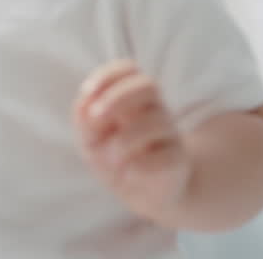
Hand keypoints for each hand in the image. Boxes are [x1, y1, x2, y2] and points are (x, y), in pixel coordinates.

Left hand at [73, 59, 191, 223]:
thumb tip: (86, 106)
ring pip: (156, 121)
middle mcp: (154, 109)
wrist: (143, 193)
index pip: (129, 69)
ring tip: (110, 159)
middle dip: (118, 97)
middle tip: (96, 116)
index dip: (108, 75)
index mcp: (133, 98)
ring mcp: (169, 133)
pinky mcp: (178, 160)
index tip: (87, 91)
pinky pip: (167, 155)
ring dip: (125, 139)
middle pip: (148, 85)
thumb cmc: (115, 158)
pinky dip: (143, 165)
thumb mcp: (91, 141)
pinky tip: (129, 172)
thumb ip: (84, 121)